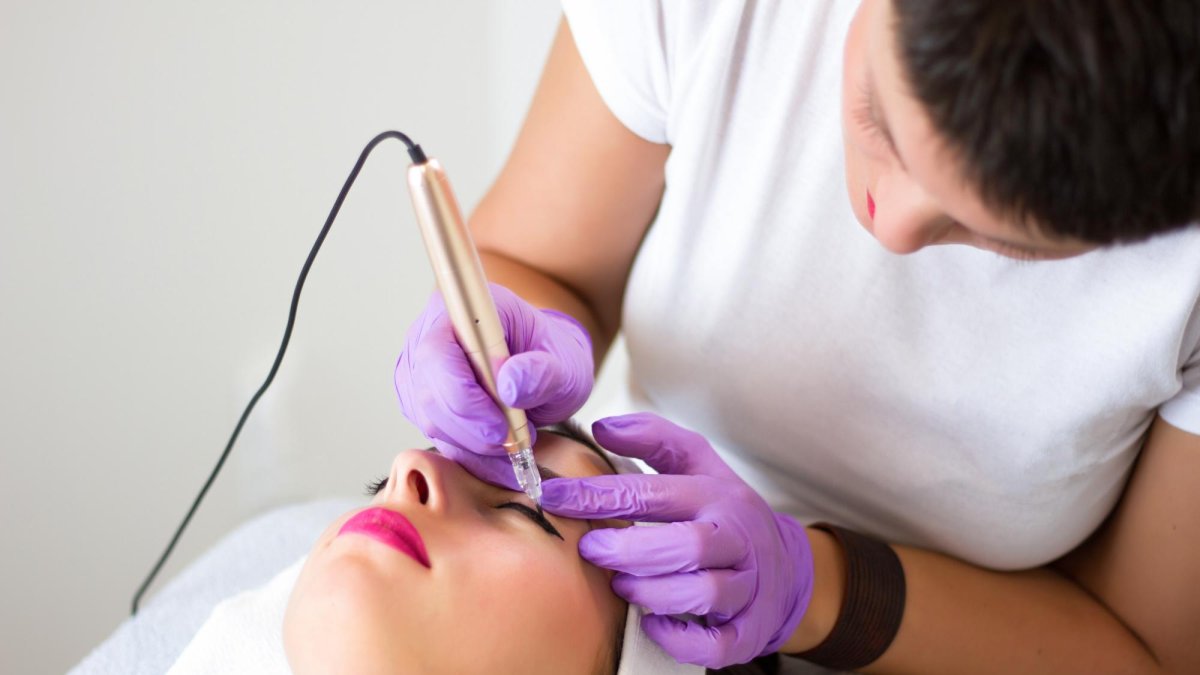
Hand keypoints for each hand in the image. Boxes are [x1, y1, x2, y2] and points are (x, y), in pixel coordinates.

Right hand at [394, 283, 593, 487]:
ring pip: (430, 420)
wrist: (543, 366)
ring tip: (514, 439)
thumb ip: (542, 372)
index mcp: (464, 311)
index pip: (438, 354)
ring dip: (473, 443)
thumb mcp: (565, 362)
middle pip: (428, 393)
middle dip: (472, 429)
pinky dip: (469, 452)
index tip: (502, 427)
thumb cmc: (551, 356)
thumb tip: (509, 386)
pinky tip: (499, 450)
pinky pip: (437, 435)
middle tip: (513, 441)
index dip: (464, 396)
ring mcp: (420, 369)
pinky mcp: (420, 400)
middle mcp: (430, 335)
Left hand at [539, 412, 814, 667]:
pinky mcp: (749, 631)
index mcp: (717, 496)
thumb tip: (601, 426)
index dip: (601, 494)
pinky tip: (652, 622)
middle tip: (591, 549)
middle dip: (630, 548)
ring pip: (703, 593)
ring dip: (652, 591)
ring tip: (620, 585)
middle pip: (687, 544)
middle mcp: (736, 539)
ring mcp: (747, 587)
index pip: (656, 491)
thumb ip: (653, 438)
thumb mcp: (699, 466)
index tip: (555, 496)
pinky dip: (679, 638)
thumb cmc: (726, 513)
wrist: (788, 569)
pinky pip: (715, 643)